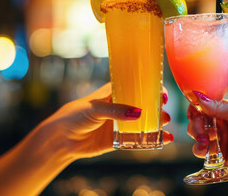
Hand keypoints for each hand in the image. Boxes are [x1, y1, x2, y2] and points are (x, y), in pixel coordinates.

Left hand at [41, 83, 172, 159]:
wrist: (61, 139)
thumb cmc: (75, 115)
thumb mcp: (95, 109)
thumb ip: (116, 110)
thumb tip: (139, 113)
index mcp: (115, 93)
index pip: (137, 86)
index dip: (152, 88)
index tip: (162, 94)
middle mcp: (121, 107)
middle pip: (146, 104)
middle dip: (158, 107)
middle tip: (165, 112)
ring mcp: (122, 123)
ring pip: (145, 121)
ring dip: (159, 122)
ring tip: (166, 124)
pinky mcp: (121, 139)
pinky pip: (140, 139)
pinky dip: (153, 139)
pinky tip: (164, 140)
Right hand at [187, 91, 227, 174]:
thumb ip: (217, 106)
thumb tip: (197, 95)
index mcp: (225, 111)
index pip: (203, 107)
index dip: (195, 109)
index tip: (193, 113)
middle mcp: (221, 125)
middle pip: (198, 123)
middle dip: (196, 125)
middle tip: (203, 131)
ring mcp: (220, 140)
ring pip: (198, 138)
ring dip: (197, 138)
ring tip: (205, 141)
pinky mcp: (221, 156)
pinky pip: (204, 153)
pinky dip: (200, 150)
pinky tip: (206, 150)